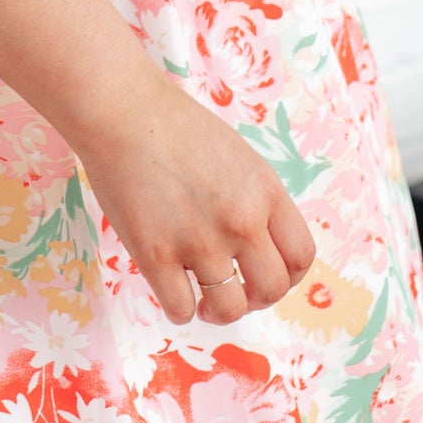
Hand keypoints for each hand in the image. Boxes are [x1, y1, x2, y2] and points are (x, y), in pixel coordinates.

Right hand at [74, 72, 315, 326]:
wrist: (121, 110)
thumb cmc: (174, 127)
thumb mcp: (237, 156)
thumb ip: (255, 200)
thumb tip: (259, 248)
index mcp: (266, 192)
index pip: (300, 257)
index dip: (286, 277)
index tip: (263, 276)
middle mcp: (242, 221)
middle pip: (271, 289)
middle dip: (255, 300)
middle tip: (234, 292)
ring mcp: (199, 240)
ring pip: (229, 309)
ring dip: (218, 312)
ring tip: (204, 302)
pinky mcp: (155, 254)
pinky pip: (180, 309)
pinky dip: (180, 309)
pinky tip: (170, 289)